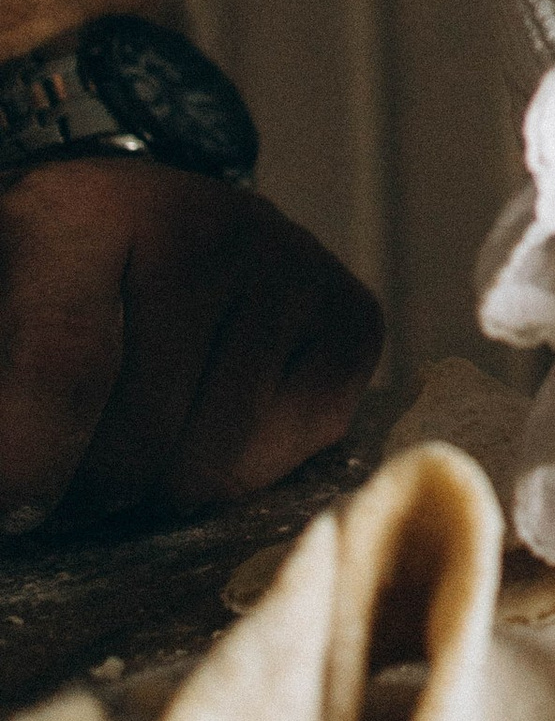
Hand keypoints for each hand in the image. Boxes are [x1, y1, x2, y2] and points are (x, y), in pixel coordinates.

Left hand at [0, 161, 381, 531]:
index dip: (29, 467)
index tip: (16, 509)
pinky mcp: (353, 314)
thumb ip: (16, 393)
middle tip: (73, 483)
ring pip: (213, 462)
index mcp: (83, 212)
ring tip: (139, 455)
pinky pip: (295, 448)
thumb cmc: (58, 290)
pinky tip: (214, 427)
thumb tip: (20, 483)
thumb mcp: (2, 318)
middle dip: (95, 495)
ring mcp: (289, 263)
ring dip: (164, 493)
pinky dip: (248, 471)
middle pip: (140, 439)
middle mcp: (204, 221)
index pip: (61, 372)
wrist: (153, 231)